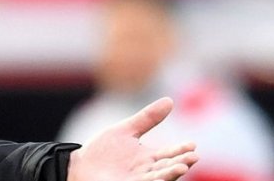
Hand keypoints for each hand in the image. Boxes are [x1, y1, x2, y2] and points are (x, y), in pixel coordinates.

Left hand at [68, 97, 197, 180]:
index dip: (181, 150)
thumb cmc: (103, 150)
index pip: (169, 154)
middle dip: (181, 163)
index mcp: (148, 157)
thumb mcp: (125, 131)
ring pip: (158, 178)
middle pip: (167, 167)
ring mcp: (138, 180)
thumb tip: (170, 100)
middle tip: (193, 157)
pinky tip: (158, 177)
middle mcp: (146, 171)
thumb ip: (147, 118)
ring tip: (182, 168)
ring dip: (170, 174)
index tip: (193, 144)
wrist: (80, 166)